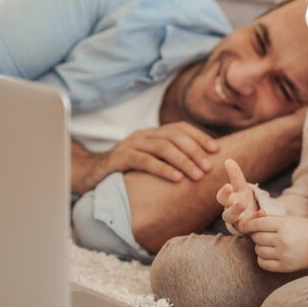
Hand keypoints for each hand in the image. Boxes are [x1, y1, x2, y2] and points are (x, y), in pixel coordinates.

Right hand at [96, 122, 218, 181]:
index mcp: (152, 133)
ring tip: (197, 175)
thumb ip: (169, 159)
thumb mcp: (149, 161)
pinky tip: (176, 178)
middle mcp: (143, 135)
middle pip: (174, 136)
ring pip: (162, 147)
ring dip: (183, 160)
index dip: (199, 137)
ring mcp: (130, 145)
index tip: (216, 149)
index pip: (180, 128)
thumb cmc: (127, 171)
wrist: (91, 174)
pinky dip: (162, 169)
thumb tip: (201, 166)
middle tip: (209, 167)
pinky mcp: (119, 158)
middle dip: (195, 150)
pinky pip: (144, 161)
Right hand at [216, 159, 260, 230]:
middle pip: (226, 214)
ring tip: (244, 206)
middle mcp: (231, 213)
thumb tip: (228, 160)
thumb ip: (235, 175)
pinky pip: (251, 227)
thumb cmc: (244, 199)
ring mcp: (240, 223)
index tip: (229, 186)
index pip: (221, 198)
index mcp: (228, 202)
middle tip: (240, 202)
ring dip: (239, 214)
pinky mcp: (248, 229)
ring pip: (236, 223)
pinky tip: (263, 212)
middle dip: (232, 209)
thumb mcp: (241, 187)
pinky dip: (257, 219)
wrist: (252, 215)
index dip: (224, 192)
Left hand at [238, 214, 307, 272]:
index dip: (248, 225)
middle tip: (264, 235)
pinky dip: (262, 258)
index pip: (258, 224)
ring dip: (260, 247)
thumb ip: (268, 219)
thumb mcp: (288, 220)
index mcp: (284, 225)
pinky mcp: (284, 267)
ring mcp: (284, 255)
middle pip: (257, 238)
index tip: (245, 226)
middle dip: (256, 235)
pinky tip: (269, 254)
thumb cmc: (301, 230)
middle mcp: (283, 240)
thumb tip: (249, 220)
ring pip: (258, 250)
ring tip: (269, 244)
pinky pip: (262, 263)